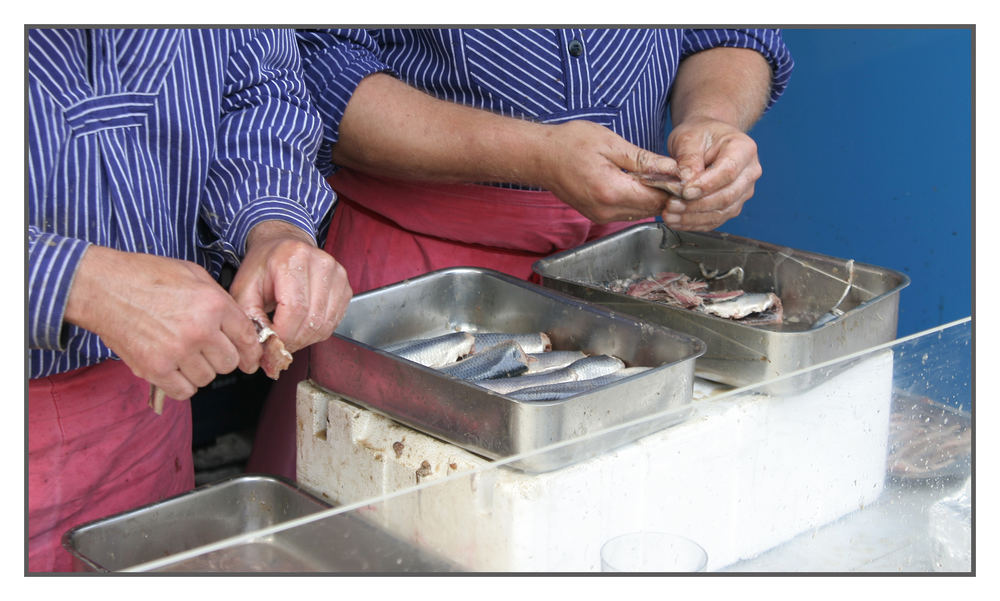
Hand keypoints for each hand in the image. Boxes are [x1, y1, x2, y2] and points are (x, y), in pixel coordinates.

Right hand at [64, 246, 261, 400]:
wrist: (102, 287)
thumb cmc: (145, 277)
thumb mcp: (193, 274)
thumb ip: (220, 300)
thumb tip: (238, 323)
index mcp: (213, 305)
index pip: (247, 338)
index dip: (251, 351)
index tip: (250, 359)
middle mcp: (199, 330)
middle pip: (230, 362)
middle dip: (223, 358)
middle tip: (209, 350)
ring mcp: (177, 352)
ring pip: (208, 378)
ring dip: (200, 370)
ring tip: (185, 354)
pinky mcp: (154, 368)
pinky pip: (184, 391)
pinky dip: (182, 384)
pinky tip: (175, 369)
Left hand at [229, 220, 351, 353]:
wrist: (283, 245)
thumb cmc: (264, 265)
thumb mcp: (244, 288)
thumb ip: (250, 318)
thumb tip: (264, 348)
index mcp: (293, 258)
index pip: (295, 309)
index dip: (283, 335)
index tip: (270, 346)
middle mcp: (320, 263)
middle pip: (312, 319)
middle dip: (293, 341)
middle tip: (278, 346)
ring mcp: (337, 274)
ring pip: (325, 324)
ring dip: (305, 339)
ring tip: (288, 336)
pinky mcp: (345, 286)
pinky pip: (334, 322)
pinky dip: (317, 332)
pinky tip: (302, 326)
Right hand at [533, 120, 679, 223]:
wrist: (541, 157)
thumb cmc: (571, 144)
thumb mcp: (611, 144)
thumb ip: (644, 160)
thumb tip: (672, 168)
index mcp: (612, 191)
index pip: (657, 198)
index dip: (672, 187)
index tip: (679, 172)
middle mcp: (607, 210)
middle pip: (651, 209)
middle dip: (663, 193)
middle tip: (668, 171)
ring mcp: (600, 216)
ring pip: (640, 213)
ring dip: (649, 197)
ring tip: (651, 175)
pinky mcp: (597, 216)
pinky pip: (626, 212)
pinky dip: (635, 200)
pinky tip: (634, 182)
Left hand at [660, 116, 761, 230]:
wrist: (707, 140)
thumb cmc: (700, 135)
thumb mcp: (689, 138)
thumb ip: (688, 158)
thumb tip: (685, 181)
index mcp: (744, 149)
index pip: (728, 171)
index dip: (706, 185)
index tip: (684, 191)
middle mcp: (750, 172)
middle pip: (727, 195)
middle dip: (696, 205)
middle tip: (671, 205)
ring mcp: (744, 191)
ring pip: (722, 211)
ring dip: (694, 217)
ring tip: (669, 215)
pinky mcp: (733, 205)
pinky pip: (716, 219)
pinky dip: (695, 223)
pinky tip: (677, 222)